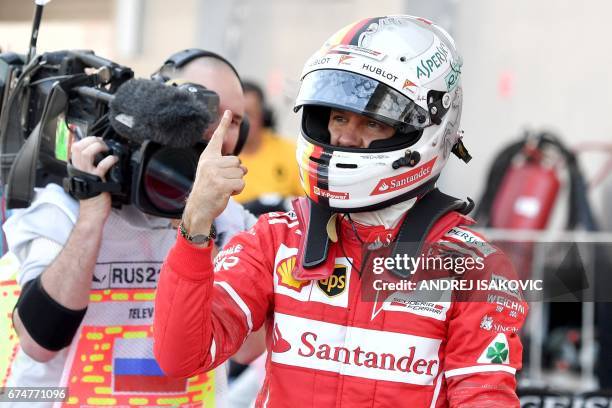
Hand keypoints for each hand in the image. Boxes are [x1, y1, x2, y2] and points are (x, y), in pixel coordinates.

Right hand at [70, 136, 117, 221]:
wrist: (93, 211)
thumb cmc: (92, 196)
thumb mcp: (88, 178)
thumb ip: (90, 167)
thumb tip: (99, 155)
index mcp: (75, 168)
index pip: (74, 147)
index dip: (85, 140)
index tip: (96, 140)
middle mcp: (78, 169)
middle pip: (77, 146)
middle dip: (91, 140)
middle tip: (101, 143)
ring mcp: (86, 174)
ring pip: (86, 152)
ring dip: (98, 146)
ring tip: (106, 149)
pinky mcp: (97, 180)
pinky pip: (101, 165)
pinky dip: (109, 160)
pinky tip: (114, 159)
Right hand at [183, 110, 246, 234]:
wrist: (198, 209)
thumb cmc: (207, 192)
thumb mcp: (211, 174)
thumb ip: (224, 165)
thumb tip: (244, 167)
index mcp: (207, 158)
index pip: (217, 138)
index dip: (223, 124)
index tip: (228, 111)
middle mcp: (210, 163)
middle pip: (237, 161)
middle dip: (235, 174)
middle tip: (222, 183)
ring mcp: (215, 173)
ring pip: (241, 173)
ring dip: (237, 183)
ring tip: (223, 189)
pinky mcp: (221, 184)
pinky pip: (241, 183)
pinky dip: (238, 190)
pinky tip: (226, 194)